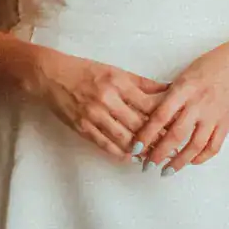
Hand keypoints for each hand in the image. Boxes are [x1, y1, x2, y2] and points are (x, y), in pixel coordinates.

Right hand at [31, 48, 165, 161]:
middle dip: (157, 138)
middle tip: (172, 148)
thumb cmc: (84, 70)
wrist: (50, 75)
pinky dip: (120, 153)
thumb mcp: (115, 70)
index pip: (148, 104)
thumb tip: (168, 89)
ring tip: (155, 157)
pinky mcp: (82, 127)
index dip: (165, 118)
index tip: (178, 127)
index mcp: (118, 82)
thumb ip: (141, 83)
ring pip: (124, 139)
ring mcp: (93, 115)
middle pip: (139, 124)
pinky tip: (132, 158)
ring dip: (141, 150)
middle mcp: (107, 99)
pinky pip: (105, 145)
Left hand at [138, 44, 228, 173]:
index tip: (134, 147)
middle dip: (159, 153)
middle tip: (146, 166)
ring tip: (166, 172)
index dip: (146, 133)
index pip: (161, 115)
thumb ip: (166, 95)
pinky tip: (189, 162)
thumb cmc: (206, 68)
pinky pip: (213, 147)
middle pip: (176, 134)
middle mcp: (199, 103)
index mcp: (184, 88)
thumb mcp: (182, 76)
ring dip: (179, 162)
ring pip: (195, 145)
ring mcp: (214, 116)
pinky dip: (200, 158)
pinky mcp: (226, 124)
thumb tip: (141, 114)